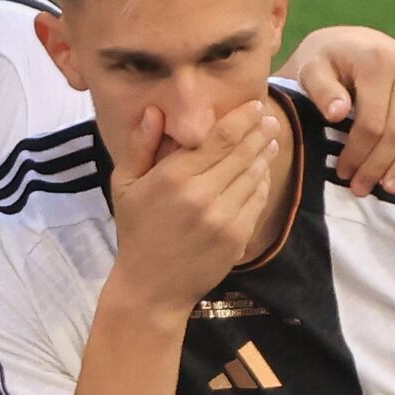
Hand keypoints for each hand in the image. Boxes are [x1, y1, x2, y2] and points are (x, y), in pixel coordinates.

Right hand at [108, 98, 294, 315]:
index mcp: (173, 177)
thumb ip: (140, 146)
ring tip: (270, 140)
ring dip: (265, 153)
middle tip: (269, 119)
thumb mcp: (124, 186)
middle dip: (261, 131)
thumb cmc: (136, 232)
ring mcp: (223, 217)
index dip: (243, 117)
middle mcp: (202, 194)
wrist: (151, 289)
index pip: (221, 136)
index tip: (255, 106)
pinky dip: (263, 181)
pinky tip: (262, 171)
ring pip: (255, 173)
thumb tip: (155, 110)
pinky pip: (258, 199)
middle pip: (244, 150)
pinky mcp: (237, 236)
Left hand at [288, 26, 394, 196]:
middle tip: (361, 188)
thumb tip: (338, 113)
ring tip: (391, 187)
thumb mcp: (310, 70)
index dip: (358, 153)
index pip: (373, 122)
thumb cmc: (324, 62)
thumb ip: (321, 90)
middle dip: (379, 164)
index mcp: (378, 61)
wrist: (347, 43)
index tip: (343, 173)